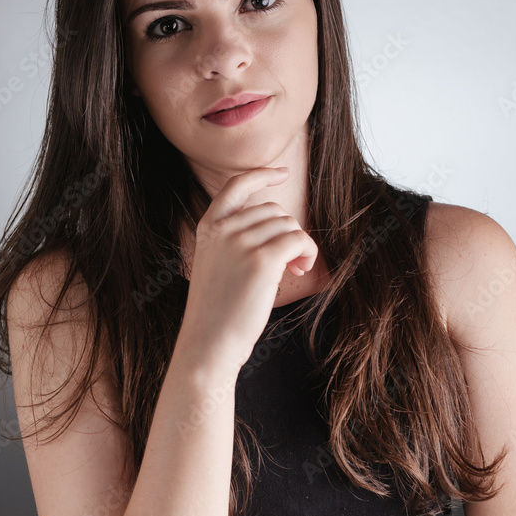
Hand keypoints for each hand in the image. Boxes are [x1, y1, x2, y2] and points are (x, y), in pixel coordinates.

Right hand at [177, 166, 318, 370]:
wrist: (208, 343)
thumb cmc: (217, 312)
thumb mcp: (216, 264)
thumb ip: (235, 240)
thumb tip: (280, 226)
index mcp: (208, 228)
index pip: (236, 186)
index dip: (261, 175)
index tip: (281, 173)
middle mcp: (223, 229)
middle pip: (274, 211)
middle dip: (288, 233)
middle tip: (291, 262)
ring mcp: (241, 242)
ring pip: (289, 226)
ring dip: (300, 246)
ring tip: (294, 270)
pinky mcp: (262, 260)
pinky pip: (298, 241)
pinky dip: (307, 253)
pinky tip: (300, 271)